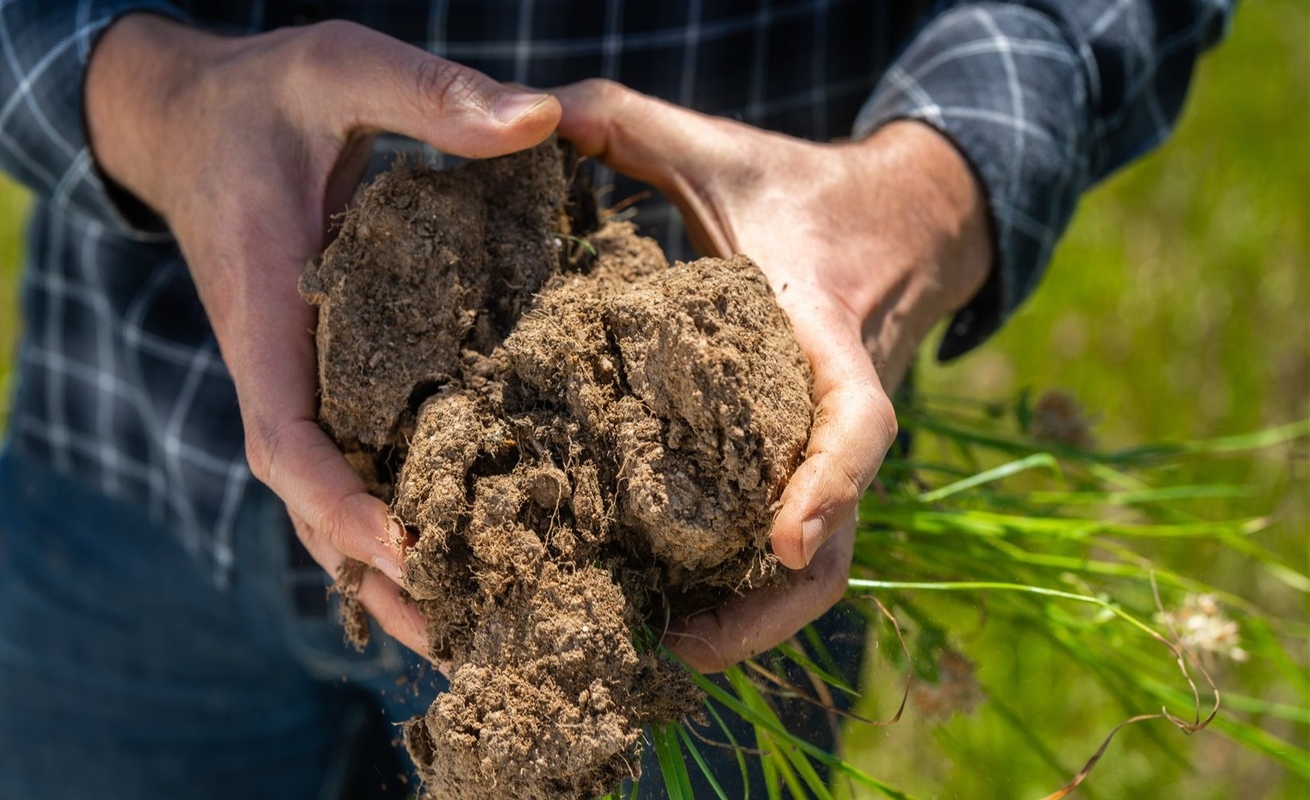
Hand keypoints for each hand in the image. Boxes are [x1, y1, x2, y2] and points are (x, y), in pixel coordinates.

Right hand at [85, 15, 559, 658]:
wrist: (188, 118)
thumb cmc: (261, 96)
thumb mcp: (337, 69)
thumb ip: (428, 92)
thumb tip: (543, 120)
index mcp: (266, 318)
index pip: (284, 439)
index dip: (339, 505)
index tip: (411, 551)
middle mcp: (273, 371)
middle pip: (309, 509)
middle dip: (378, 580)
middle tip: (469, 643)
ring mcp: (293, 383)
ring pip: (327, 504)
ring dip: (387, 575)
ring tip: (475, 638)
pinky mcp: (319, 379)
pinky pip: (348, 467)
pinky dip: (392, 523)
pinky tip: (460, 561)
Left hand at [551, 80, 991, 671]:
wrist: (890, 228)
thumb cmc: (793, 192)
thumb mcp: (716, 151)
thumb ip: (628, 125)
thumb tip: (528, 113)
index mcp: (824, 342)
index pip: (855, 425)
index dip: (827, 485)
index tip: (784, 541)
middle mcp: (828, 417)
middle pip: (831, 542)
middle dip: (770, 608)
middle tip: (686, 647)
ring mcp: (813, 457)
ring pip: (805, 570)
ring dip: (743, 622)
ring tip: (654, 654)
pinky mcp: (788, 471)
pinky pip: (769, 550)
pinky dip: (726, 592)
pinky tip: (648, 611)